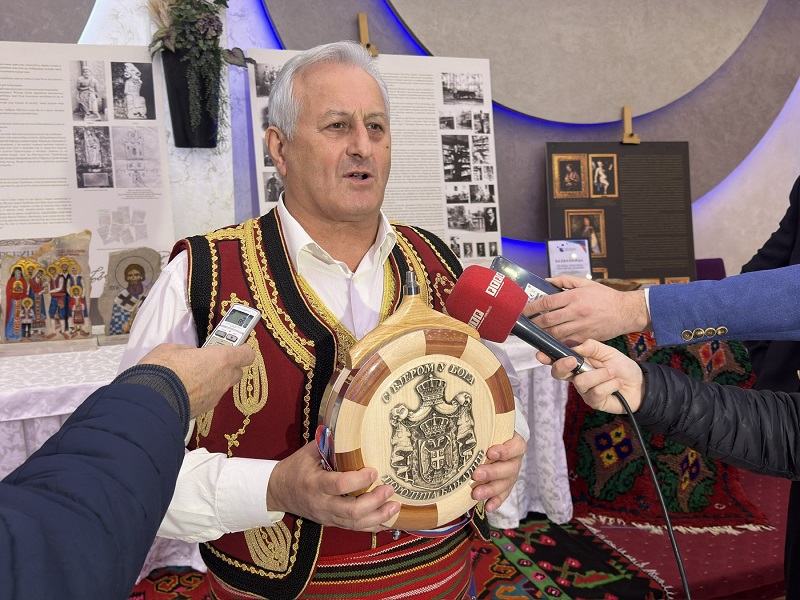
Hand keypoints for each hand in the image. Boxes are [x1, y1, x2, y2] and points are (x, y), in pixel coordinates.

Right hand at [137, 343, 254, 416]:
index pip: (247, 354)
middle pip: (237, 371)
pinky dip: (203, 393)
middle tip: (211, 361)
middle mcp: (223, 379)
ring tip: (193, 376)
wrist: (151, 401)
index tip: (236, 346)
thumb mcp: (172, 349)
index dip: (243, 349)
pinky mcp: (205, 410)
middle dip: (228, 366)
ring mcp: (215, 396)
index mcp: (221, 359)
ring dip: (214, 380)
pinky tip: (186, 390)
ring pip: (222, 385)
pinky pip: (210, 397)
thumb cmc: (163, 370)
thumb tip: (190, 354)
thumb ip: (188, 350)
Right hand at [267, 442, 399, 531]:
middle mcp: (321, 504)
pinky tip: (388, 521)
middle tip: (389, 489)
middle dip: (374, 501)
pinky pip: (354, 529)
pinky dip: (373, 526)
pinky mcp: (332, 523)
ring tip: (395, 506)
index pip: (340, 485)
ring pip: (355, 524)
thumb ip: (329, 442)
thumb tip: (350, 427)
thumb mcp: (308, 452)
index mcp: (314, 483)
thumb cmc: (296, 468)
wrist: (278, 492)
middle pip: (351, 511)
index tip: (374, 470)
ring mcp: (327, 517)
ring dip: (378, 516)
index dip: (359, 480)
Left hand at [471, 432, 525, 511]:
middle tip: (476, 474)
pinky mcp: (506, 485)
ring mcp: (512, 474)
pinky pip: (503, 495)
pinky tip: (488, 507)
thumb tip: (463, 424)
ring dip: (490, 490)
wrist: (499, 441)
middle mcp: (515, 460)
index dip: (504, 451)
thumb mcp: (492, 428)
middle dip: (492, 473)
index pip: (515, 447)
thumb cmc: (494, 433)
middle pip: (508, 469)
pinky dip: (496, 501)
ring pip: (505, 484)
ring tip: (476, 494)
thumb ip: (485, 429)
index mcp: (516, 444)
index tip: (490, 452)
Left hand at [523, 275, 650, 343]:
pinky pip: (566, 342)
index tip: (523, 310)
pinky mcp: (586, 338)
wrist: (626, 312)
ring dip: (542, 334)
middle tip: (525, 323)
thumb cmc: (605, 297)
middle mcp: (576, 312)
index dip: (531, 307)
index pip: (547, 302)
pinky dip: (556, 342)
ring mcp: (581, 327)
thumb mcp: (585, 283)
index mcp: (575, 297)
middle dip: (534, 323)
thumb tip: (546, 280)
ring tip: (534, 332)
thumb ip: (564, 280)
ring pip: (555, 334)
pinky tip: (549, 340)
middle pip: (547, 320)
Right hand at [535, 339, 644, 413]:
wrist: (639, 384)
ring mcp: (584, 390)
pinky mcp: (593, 401)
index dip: (547, 357)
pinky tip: (616, 384)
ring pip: (580, 382)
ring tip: (612, 373)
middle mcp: (577, 376)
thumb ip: (592, 347)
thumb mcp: (608, 351)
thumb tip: (576, 348)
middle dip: (563, 366)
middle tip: (574, 361)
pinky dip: (609, 385)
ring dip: (600, 375)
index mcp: (578, 362)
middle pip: (558, 373)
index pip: (558, 359)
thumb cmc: (622, 367)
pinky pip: (595, 392)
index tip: (541, 355)